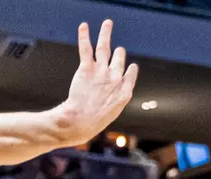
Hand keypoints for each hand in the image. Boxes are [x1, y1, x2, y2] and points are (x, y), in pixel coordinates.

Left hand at [56, 21, 138, 145]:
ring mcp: (101, 72)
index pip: (130, 73)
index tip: (129, 67)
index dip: (129, 69)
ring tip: (107, 23)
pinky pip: (86, 48)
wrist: (79, 122)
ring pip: (105, 47)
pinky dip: (84, 36)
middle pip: (119, 58)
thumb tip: (113, 98)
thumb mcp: (111, 114)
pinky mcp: (86, 69)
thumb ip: (114, 100)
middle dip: (118, 53)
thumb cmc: (92, 123)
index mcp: (124, 92)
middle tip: (116, 51)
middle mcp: (115, 78)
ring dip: (106, 33)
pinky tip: (83, 26)